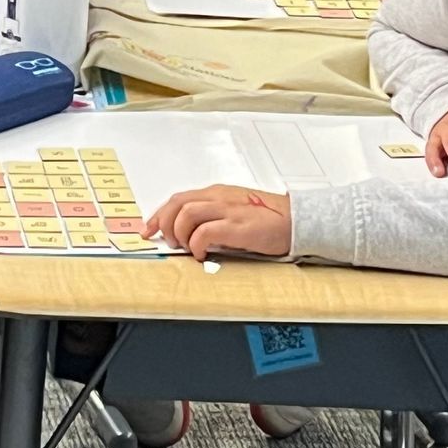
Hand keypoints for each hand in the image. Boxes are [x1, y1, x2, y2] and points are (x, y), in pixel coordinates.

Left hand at [146, 185, 291, 261]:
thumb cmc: (268, 218)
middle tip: (170, 242)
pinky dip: (197, 244)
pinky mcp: (238, 226)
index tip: (150, 229)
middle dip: (166, 224)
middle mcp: (219, 198)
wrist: (298, 220)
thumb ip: (213, 214)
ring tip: (188, 248)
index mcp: (217, 193)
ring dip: (181, 234)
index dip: (160, 215)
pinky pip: (205, 232)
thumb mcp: (234, 209)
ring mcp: (228, 210)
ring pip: (187, 214)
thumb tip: (188, 231)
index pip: (178, 199)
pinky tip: (202, 254)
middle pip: (177, 204)